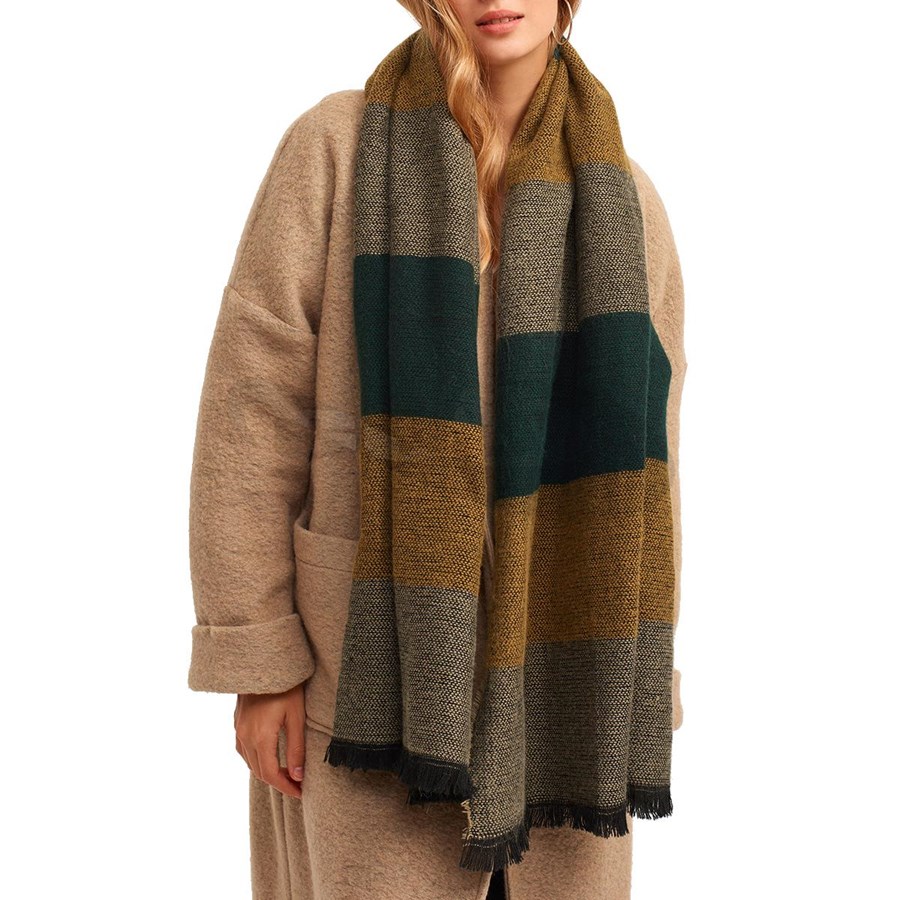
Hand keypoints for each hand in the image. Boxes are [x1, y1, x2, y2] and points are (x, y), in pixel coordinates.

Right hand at [234, 683, 305, 798]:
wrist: (263, 661)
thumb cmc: (286, 686)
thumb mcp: (297, 716)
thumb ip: (296, 748)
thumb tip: (298, 776)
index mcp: (260, 737)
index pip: (271, 774)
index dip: (286, 787)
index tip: (301, 793)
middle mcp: (245, 736)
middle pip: (259, 772)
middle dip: (278, 782)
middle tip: (297, 786)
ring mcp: (238, 729)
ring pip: (249, 763)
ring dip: (266, 772)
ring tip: (286, 775)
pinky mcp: (237, 722)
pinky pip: (243, 750)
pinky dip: (256, 760)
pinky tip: (268, 757)